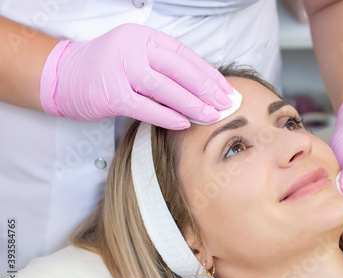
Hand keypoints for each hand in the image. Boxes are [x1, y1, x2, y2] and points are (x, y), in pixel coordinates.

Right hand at [40, 23, 232, 128]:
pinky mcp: (110, 93)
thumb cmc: (107, 69)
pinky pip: (145, 107)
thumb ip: (163, 67)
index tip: (226, 89)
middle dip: (206, 89)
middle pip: (178, 69)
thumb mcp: (136, 57)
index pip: (184, 55)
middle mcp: (132, 48)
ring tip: (210, 116)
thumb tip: (201, 88)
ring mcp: (120, 69)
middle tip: (225, 104)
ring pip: (164, 87)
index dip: (208, 73)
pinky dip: (166, 116)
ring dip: (191, 103)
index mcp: (144, 36)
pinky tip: (183, 123)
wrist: (64, 76)